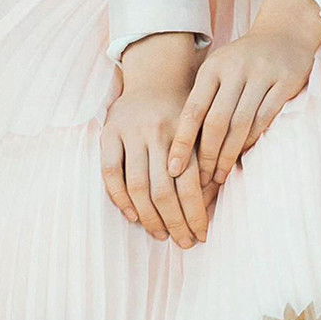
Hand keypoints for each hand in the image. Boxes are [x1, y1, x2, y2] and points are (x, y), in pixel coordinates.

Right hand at [102, 31, 210, 246]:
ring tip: (162, 235)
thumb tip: (211, 207)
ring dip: (150, 217)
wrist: (157, 76)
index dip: (196, 213)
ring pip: (138, 186)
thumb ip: (205, 161)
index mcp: (185, 132)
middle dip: (176, 222)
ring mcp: (131, 132)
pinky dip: (120, 198)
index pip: (191, 183)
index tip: (203, 234)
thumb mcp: (202, 129)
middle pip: (165, 191)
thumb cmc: (186, 113)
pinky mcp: (109, 134)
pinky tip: (133, 216)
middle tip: (185, 243)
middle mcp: (158, 132)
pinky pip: (111, 172)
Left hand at [173, 0, 320, 202]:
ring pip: (241, 124)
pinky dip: (252, 140)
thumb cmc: (243, 60)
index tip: (172, 169)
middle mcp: (236, 70)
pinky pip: (265, 119)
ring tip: (219, 175)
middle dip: (206, 155)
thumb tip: (181, 144)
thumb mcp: (218, 69)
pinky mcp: (286, 82)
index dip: (181, 141)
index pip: (192, 110)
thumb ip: (203, 99)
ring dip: (228, 154)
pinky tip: (242, 155)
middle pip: (216, 121)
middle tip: (200, 180)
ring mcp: (262, 75)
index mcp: (213, 68)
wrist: (284, 32)